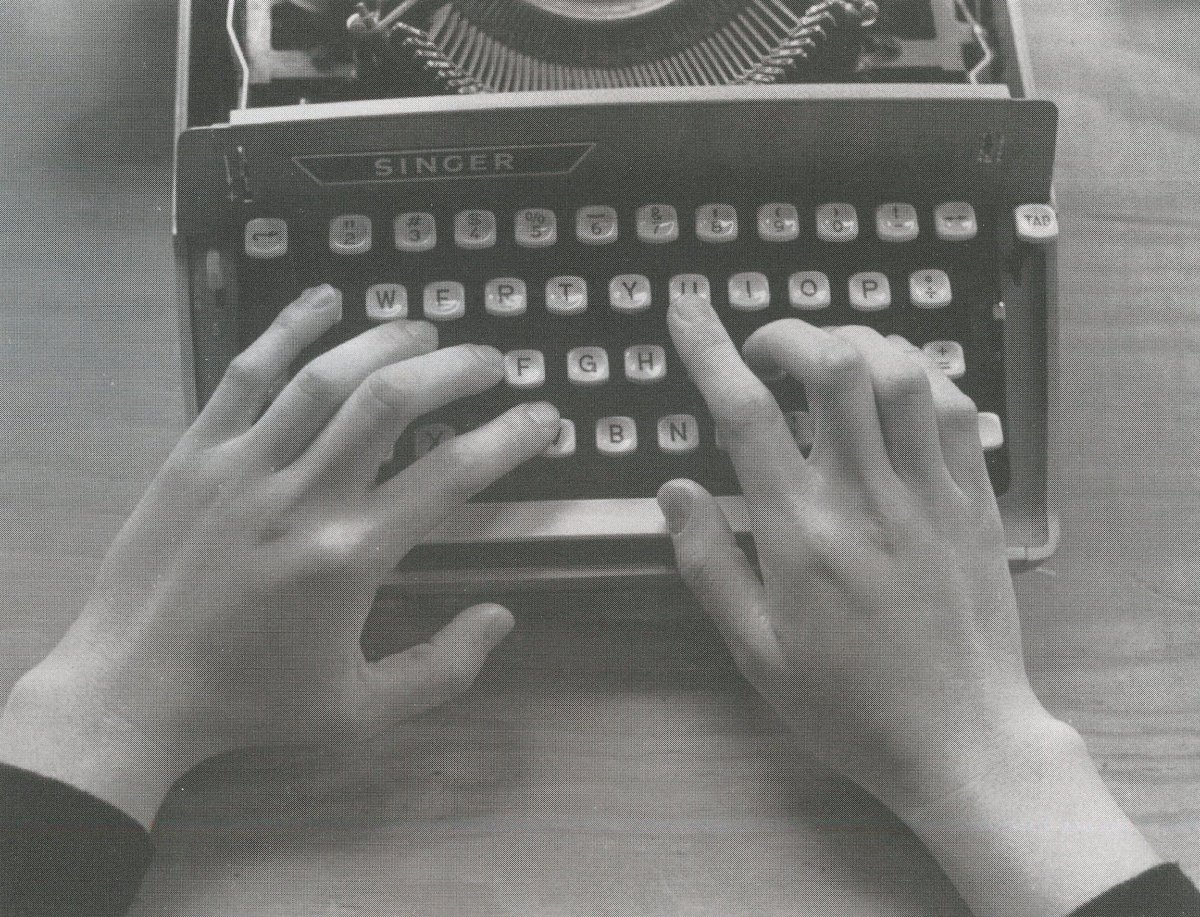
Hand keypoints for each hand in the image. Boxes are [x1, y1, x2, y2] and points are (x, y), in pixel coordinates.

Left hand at [0, 285, 560, 827]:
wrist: (131, 691)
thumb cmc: (250, 702)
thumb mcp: (359, 712)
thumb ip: (440, 669)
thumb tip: (502, 616)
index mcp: (350, 557)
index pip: (451, 476)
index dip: (510, 438)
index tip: (544, 418)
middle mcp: (302, 497)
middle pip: (391, 401)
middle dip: (454, 368)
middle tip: (490, 361)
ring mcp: (244, 466)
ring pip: (325, 376)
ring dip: (386, 340)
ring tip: (426, 331)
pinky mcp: (197, 452)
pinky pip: (248, 373)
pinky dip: (291, 328)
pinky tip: (326, 300)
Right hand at [659, 297, 1158, 916]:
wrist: (960, 741)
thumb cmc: (849, 705)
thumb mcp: (756, 650)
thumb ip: (709, 564)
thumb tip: (673, 491)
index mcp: (802, 534)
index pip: (747, 415)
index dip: (710, 348)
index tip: (687, 310)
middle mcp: (867, 497)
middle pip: (833, 367)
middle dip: (788, 333)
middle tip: (764, 350)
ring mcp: (930, 494)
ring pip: (899, 372)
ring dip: (854, 342)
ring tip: (826, 360)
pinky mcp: (974, 502)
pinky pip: (956, 407)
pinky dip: (918, 374)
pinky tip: (894, 388)